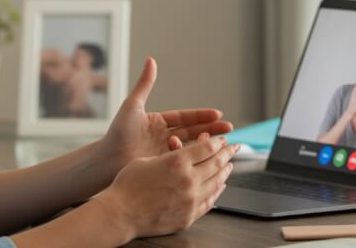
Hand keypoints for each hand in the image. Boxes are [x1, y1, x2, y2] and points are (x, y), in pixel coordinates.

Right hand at [93, 133, 238, 239]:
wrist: (120, 214)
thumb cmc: (127, 185)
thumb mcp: (148, 160)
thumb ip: (171, 156)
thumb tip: (185, 153)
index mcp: (177, 162)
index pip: (207, 148)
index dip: (217, 141)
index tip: (223, 138)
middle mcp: (188, 180)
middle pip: (216, 163)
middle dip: (228, 153)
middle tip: (234, 148)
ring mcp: (190, 200)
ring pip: (217, 183)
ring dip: (225, 171)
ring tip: (229, 165)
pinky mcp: (189, 216)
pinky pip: (210, 201)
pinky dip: (217, 191)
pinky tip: (220, 186)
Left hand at [97, 57, 232, 179]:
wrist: (107, 161)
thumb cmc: (117, 133)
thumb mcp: (133, 106)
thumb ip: (144, 84)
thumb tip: (151, 60)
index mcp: (158, 122)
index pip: (185, 118)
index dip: (201, 116)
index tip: (218, 114)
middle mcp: (163, 137)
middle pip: (192, 132)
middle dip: (211, 130)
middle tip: (229, 129)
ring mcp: (164, 153)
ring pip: (191, 147)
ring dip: (206, 144)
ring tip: (220, 142)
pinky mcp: (164, 167)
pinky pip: (183, 162)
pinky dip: (196, 159)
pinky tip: (207, 158)